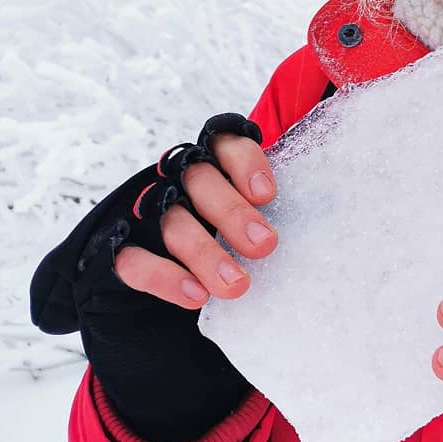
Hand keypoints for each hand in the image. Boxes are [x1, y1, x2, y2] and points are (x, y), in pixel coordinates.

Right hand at [113, 122, 278, 308]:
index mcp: (210, 167)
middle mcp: (176, 184)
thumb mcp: (245, 220)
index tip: (267, 195)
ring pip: (173, 222)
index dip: (245, 163)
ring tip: (236, 285)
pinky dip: (165, 278)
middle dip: (233, 212)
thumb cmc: (219, 241)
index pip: (224, 145)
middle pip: (200, 181)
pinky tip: (195, 295)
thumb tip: (323, 226)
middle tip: (264, 245)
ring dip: (206, 253)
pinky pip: (135, 261)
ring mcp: (145, 216)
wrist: (153, 280)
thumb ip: (267, 212)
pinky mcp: (120, 251)